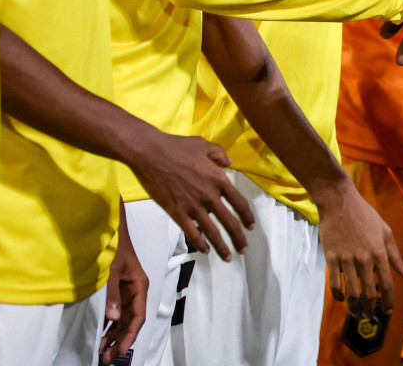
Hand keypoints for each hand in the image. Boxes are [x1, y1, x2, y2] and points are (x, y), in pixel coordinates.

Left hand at [99, 211, 146, 363]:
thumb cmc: (115, 245)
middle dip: (120, 340)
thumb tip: (114, 319)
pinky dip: (110, 324)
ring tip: (103, 351)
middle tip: (107, 358)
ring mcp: (126, 290)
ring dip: (114, 335)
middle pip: (131, 321)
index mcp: (139, 286)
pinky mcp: (117, 289)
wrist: (110, 228)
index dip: (129, 336)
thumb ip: (112, 295)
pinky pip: (116, 311)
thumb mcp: (112, 270)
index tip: (120, 351)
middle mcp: (135, 290)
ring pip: (124, 319)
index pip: (137, 317)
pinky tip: (102, 334)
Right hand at [127, 128, 254, 259]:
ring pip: (212, 232)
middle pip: (230, 221)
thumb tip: (229, 163)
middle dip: (239, 238)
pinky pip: (191, 233)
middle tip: (244, 250)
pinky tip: (205, 250)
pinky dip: (200, 243)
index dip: (247, 216)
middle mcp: (210, 195)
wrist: (151, 154)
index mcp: (219, 179)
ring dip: (221, 246)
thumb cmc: (177, 147)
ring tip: (228, 257)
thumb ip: (219, 155)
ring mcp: (193, 206)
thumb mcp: (204, 145)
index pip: (239, 202)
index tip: (251, 227)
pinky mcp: (177, 212)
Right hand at [316, 180, 402, 318]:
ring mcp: (347, 259)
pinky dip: (338, 295)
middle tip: (369, 317)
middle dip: (370, 309)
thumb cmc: (365, 215)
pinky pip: (334, 283)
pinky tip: (341, 299)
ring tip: (355, 313)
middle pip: (368, 293)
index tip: (387, 311)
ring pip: (351, 292)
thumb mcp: (385, 231)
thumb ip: (394, 254)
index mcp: (380, 252)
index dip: (388, 301)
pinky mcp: (332, 258)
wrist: (340, 202)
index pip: (386, 284)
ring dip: (354, 307)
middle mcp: (364, 259)